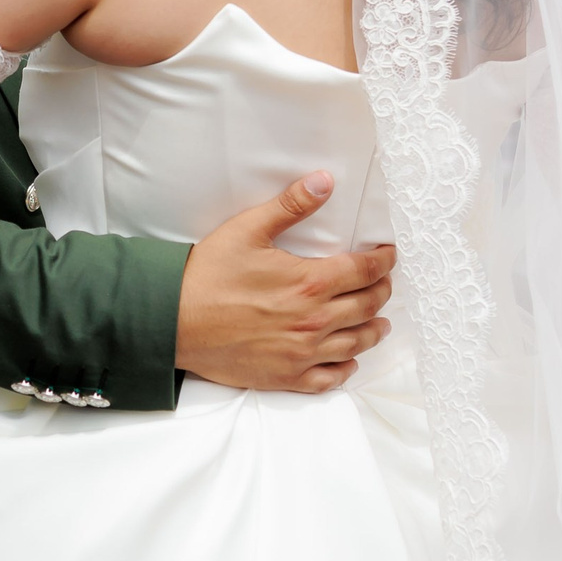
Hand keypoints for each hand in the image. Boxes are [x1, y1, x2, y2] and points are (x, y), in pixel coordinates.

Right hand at [176, 173, 394, 393]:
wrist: (173, 323)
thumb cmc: (207, 276)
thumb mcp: (248, 230)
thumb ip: (290, 206)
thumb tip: (325, 182)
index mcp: (309, 283)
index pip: (365, 271)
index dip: (384, 261)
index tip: (389, 256)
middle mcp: (314, 321)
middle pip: (368, 306)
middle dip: (382, 292)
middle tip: (384, 284)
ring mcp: (302, 353)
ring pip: (356, 344)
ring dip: (373, 330)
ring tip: (380, 323)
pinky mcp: (286, 377)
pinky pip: (329, 379)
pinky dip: (346, 369)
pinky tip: (349, 361)